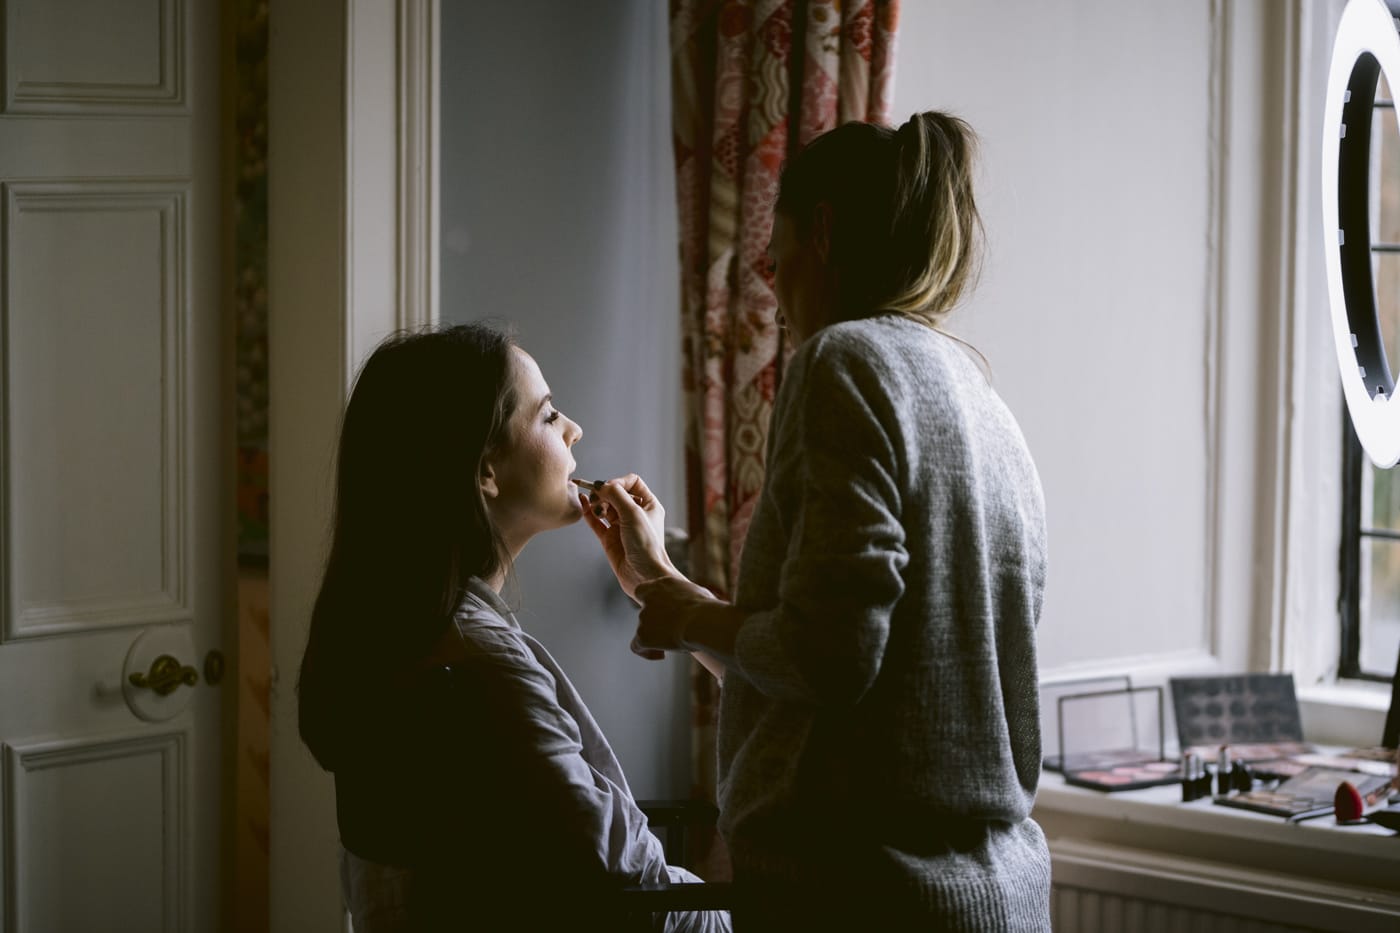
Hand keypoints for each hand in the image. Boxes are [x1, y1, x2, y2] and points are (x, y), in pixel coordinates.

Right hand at [579, 473, 675, 600]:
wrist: (644, 576)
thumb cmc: (646, 545)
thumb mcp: (633, 513)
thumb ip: (617, 495)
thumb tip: (601, 485)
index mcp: (649, 505)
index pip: (632, 482)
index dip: (619, 482)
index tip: (609, 487)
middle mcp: (636, 514)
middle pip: (616, 493)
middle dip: (605, 493)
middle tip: (597, 497)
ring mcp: (622, 526)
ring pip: (605, 506)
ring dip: (597, 503)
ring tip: (596, 508)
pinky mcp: (610, 538)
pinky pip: (597, 521)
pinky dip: (589, 512)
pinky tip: (583, 502)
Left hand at [632, 575, 719, 659]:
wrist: (702, 621)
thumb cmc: (708, 608)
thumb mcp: (699, 594)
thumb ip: (688, 597)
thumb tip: (696, 603)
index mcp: (663, 584)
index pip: (644, 591)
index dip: (650, 603)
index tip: (663, 612)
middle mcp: (649, 598)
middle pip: (645, 613)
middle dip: (656, 623)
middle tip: (672, 631)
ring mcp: (644, 616)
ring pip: (643, 630)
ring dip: (656, 637)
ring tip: (676, 643)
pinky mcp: (643, 634)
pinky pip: (637, 646)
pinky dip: (647, 652)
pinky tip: (661, 655)